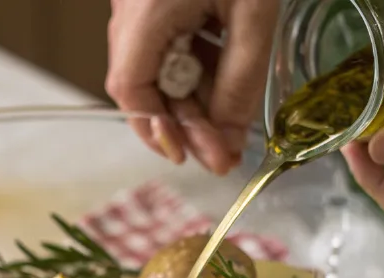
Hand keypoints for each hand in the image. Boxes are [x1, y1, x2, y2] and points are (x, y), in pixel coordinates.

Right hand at [105, 0, 279, 174]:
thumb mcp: (253, 14)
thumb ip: (241, 80)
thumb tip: (231, 141)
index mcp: (144, 14)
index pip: (131, 91)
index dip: (158, 131)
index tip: (192, 155)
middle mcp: (130, 11)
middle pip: (146, 86)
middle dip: (188, 123)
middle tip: (226, 152)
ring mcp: (140, 4)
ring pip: (159, 68)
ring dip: (196, 98)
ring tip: (233, 120)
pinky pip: (169, 43)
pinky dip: (197, 66)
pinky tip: (226, 81)